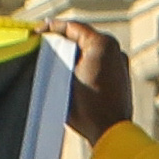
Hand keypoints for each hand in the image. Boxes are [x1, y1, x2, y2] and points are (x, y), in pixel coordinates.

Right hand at [51, 19, 133, 141]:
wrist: (109, 132)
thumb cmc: (86, 108)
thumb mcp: (63, 77)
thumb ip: (57, 56)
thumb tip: (49, 48)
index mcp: (101, 43)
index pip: (72, 27)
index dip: (51, 28)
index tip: (37, 32)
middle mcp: (114, 49)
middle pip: (83, 37)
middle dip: (63, 40)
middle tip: (43, 44)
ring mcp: (120, 62)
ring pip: (92, 49)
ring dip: (74, 52)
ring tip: (56, 58)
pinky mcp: (122, 76)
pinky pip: (100, 62)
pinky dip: (86, 63)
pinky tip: (73, 72)